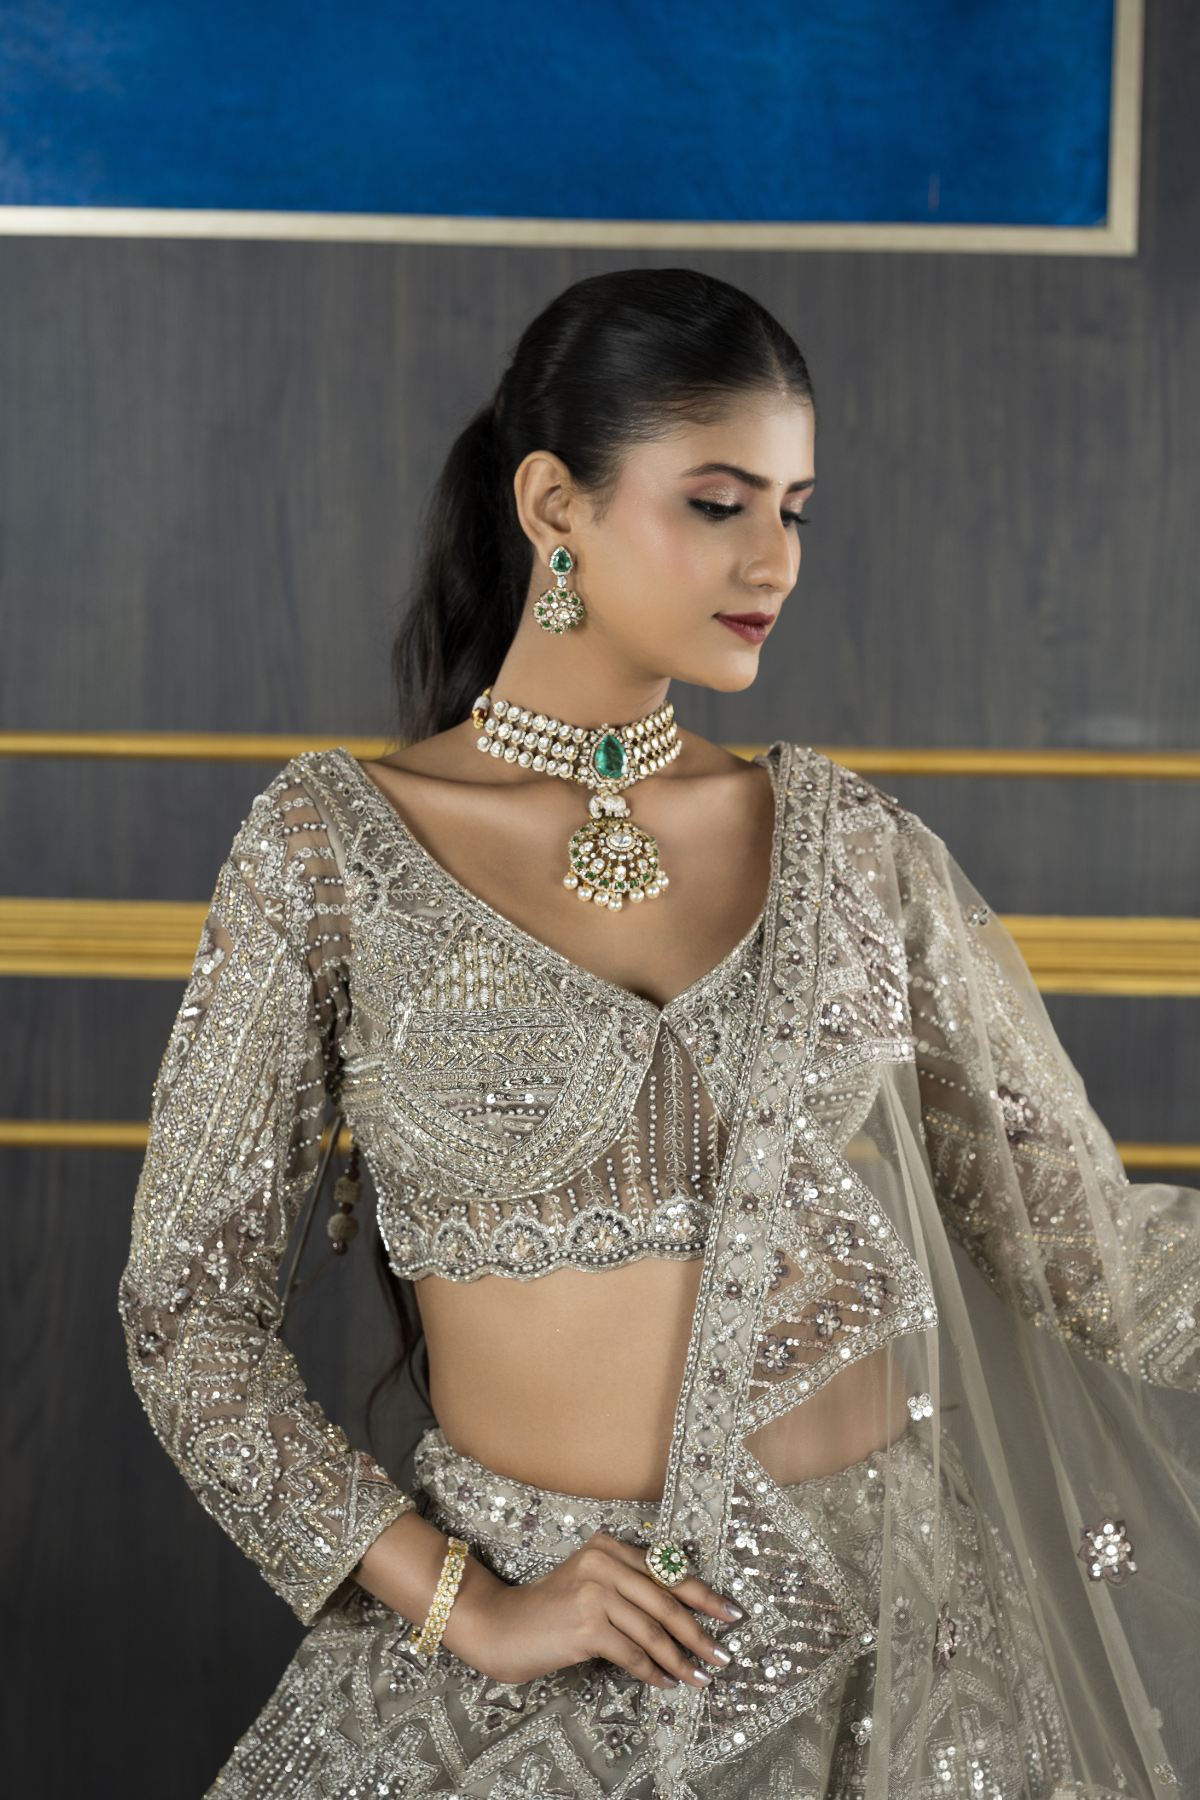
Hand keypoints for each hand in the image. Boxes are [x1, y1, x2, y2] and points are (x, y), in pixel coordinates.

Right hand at [444, 1532, 740, 1687]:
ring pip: (653, 1631)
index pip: (668, 1571)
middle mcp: (603, 1562)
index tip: (730, 1613)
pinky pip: (632, 1653)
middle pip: (667, 1601)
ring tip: (700, 1677)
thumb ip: (628, 1588)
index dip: (704, 1594)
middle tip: (723, 1654)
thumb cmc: (550, 1609)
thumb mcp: (590, 1583)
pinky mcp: (586, 1625)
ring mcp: (594, 1593)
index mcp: (609, 1546)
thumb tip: (682, 1614)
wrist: (501, 1625)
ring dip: (681, 1659)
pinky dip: (653, 1671)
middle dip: (700, 1632)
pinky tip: (665, 1682)